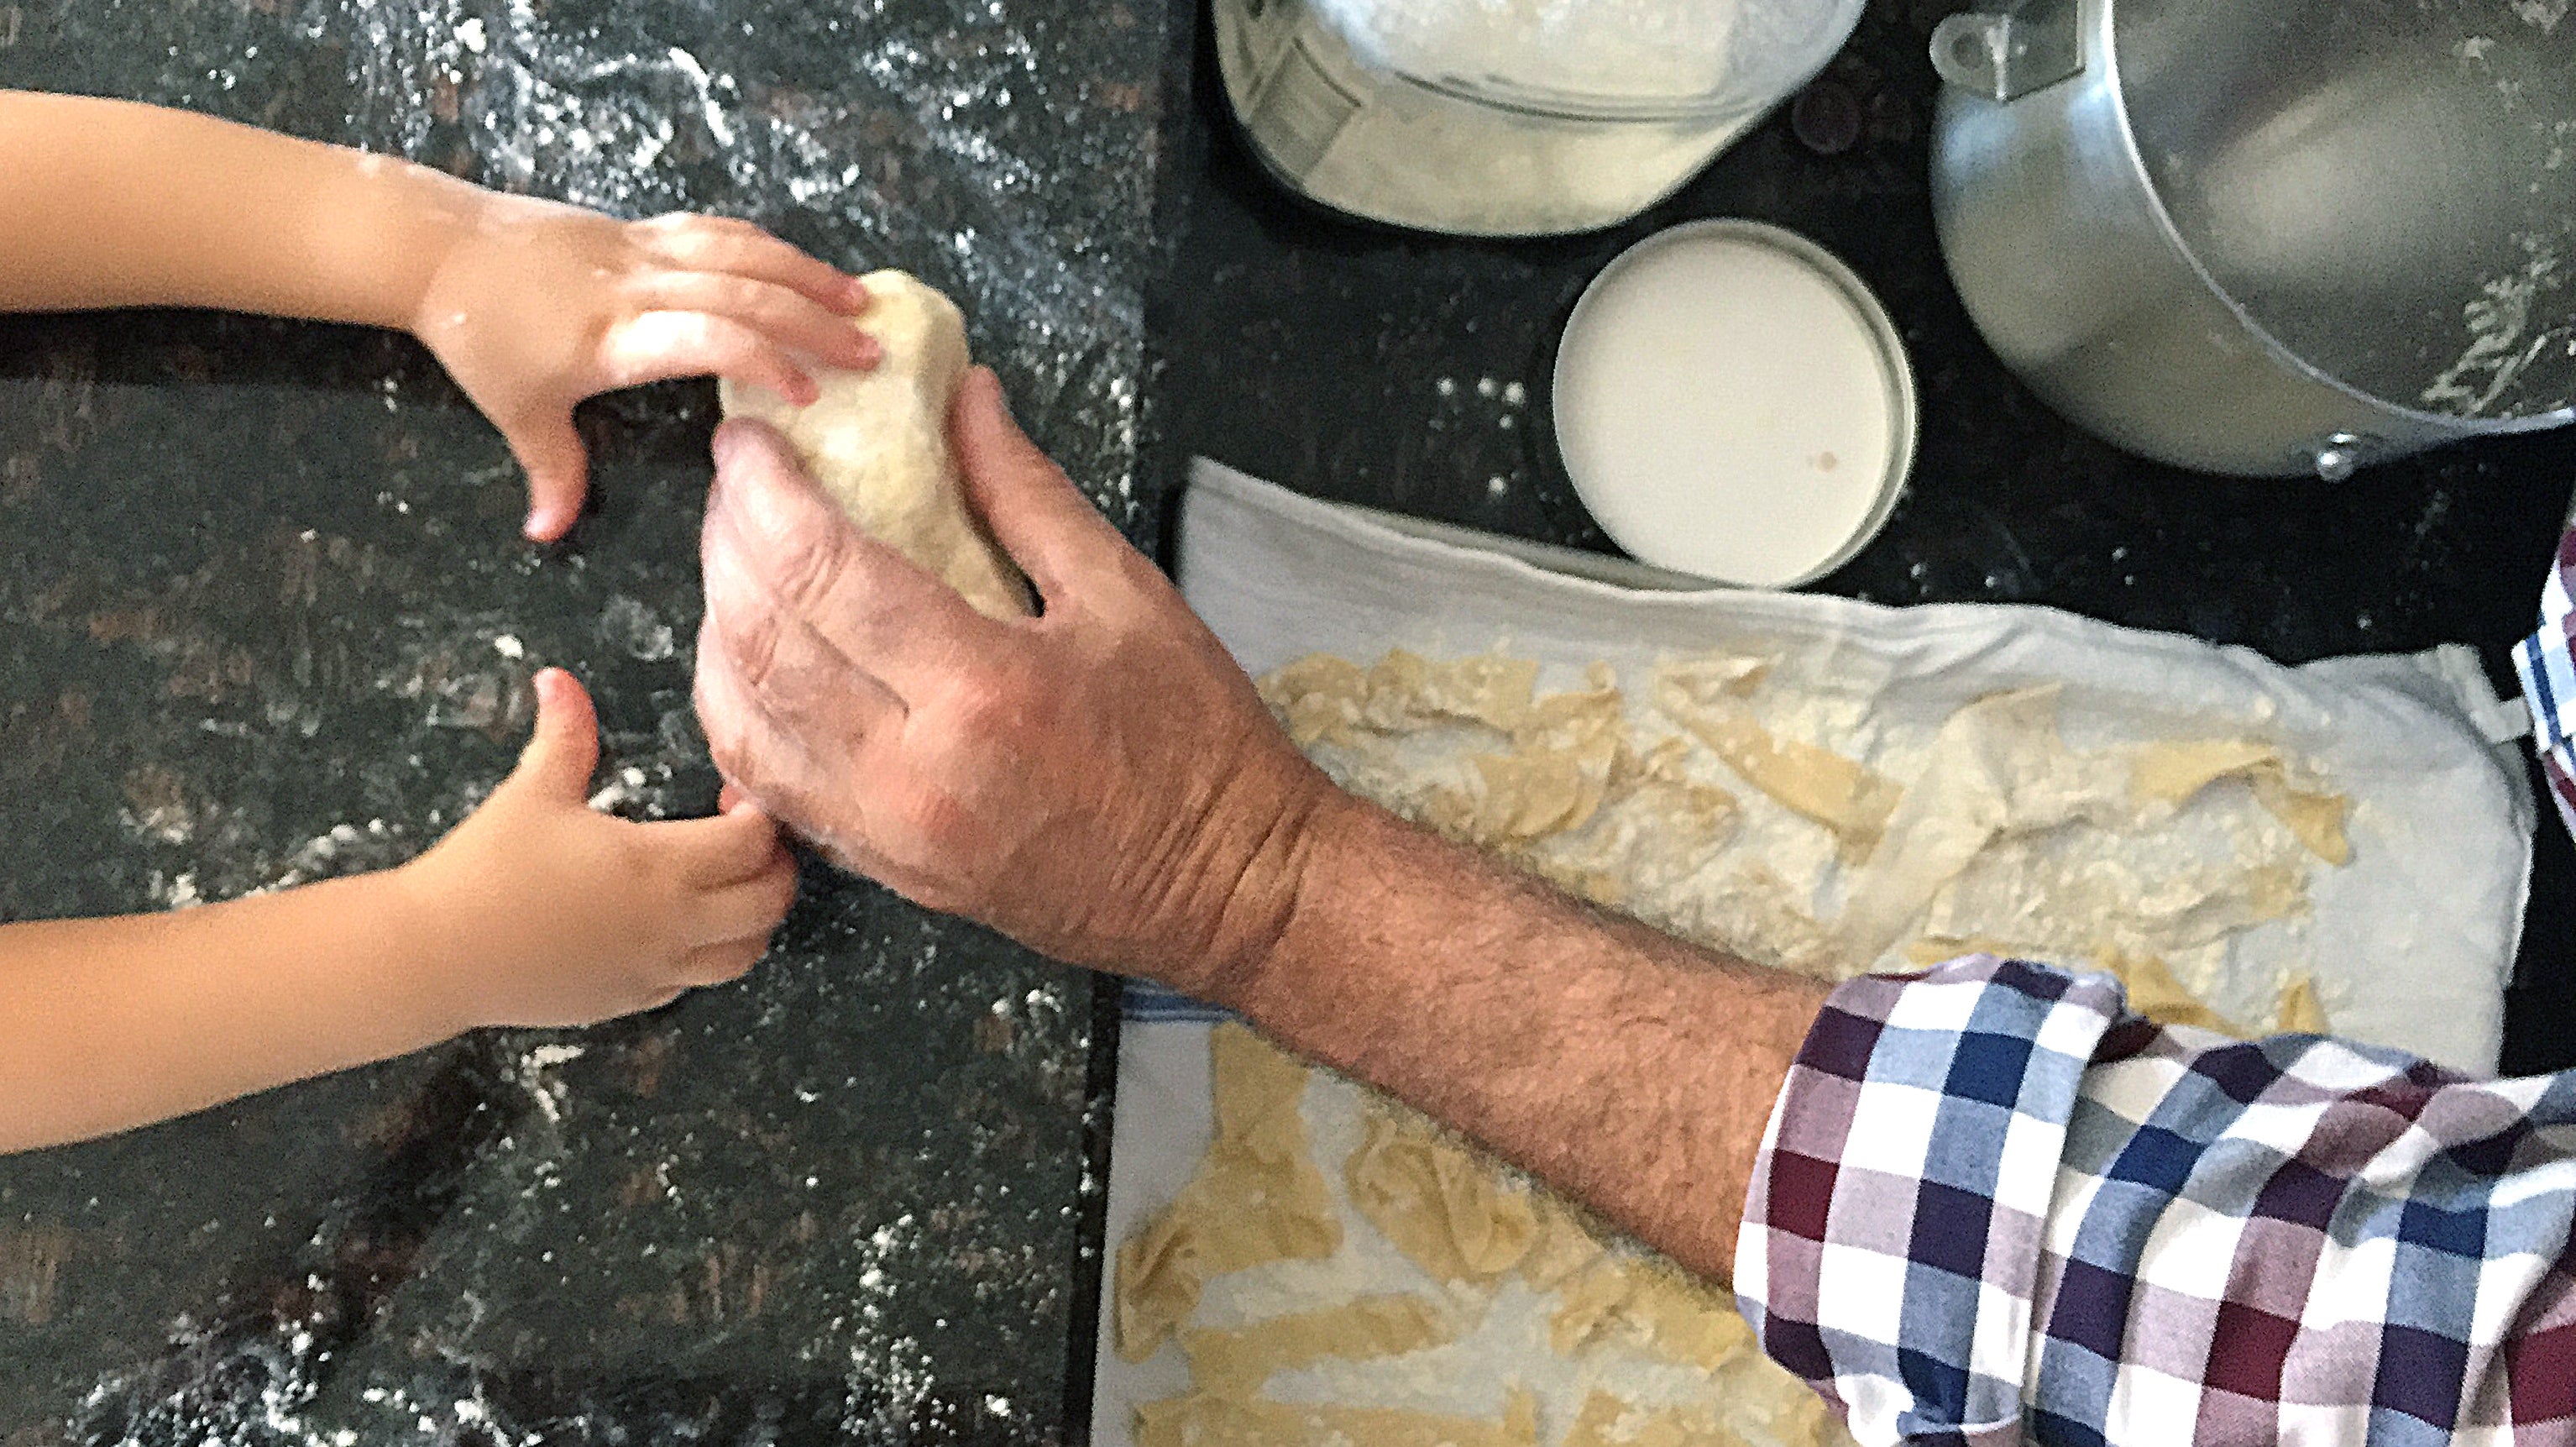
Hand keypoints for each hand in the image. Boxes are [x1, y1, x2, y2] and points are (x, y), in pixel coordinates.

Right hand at [400, 668, 799, 1028]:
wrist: (436, 955)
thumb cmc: (486, 868)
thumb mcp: (533, 791)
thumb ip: (564, 735)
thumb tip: (560, 679)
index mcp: (659, 868)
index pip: (752, 845)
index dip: (759, 817)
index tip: (734, 799)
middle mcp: (671, 926)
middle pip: (768, 904)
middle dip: (775, 869)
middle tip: (749, 843)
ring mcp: (654, 971)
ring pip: (744, 956)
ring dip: (753, 921)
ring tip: (728, 889)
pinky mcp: (630, 1002)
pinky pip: (694, 983)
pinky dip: (706, 956)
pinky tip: (677, 928)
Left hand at [411, 196, 875, 541]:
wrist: (436, 247)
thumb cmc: (480, 335)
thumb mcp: (515, 412)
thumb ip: (551, 471)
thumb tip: (546, 535)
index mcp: (614, 335)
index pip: (709, 337)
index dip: (764, 361)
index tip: (808, 396)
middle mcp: (639, 285)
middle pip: (744, 292)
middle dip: (814, 322)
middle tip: (872, 354)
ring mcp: (642, 248)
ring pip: (741, 251)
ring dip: (807, 275)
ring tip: (862, 300)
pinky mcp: (639, 227)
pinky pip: (719, 230)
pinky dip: (770, 247)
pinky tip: (804, 267)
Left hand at [692, 368, 1341, 998]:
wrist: (1226, 890)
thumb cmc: (1197, 745)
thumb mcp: (1127, 596)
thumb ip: (1027, 493)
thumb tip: (965, 403)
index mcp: (984, 687)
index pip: (822, 571)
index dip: (764, 492)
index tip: (749, 440)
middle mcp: (916, 770)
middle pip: (763, 641)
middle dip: (726, 545)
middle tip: (734, 486)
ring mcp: (892, 833)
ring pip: (743, 722)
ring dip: (716, 631)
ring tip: (733, 563)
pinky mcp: (888, 871)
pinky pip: (771, 788)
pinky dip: (738, 718)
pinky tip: (748, 664)